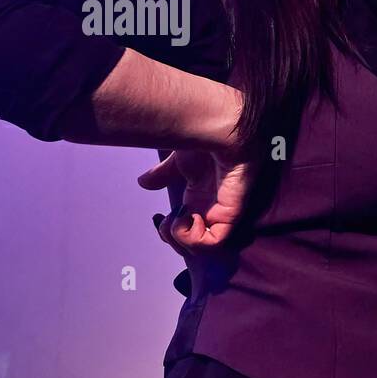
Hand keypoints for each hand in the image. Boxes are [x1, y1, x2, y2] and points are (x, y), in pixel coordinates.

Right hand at [138, 147, 255, 252]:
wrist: (218, 128)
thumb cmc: (206, 140)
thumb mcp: (177, 162)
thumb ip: (163, 174)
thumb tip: (144, 183)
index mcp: (201, 200)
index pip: (189, 232)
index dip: (171, 233)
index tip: (161, 218)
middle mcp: (212, 210)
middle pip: (194, 246)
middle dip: (174, 240)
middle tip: (168, 222)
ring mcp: (222, 213)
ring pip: (205, 249)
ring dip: (182, 239)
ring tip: (179, 219)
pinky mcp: (232, 213)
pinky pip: (216, 242)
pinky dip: (195, 238)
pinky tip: (188, 218)